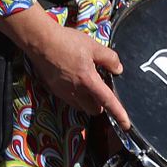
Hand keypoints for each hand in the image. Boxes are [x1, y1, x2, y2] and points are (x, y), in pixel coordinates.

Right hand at [1, 8, 130, 127]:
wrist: (40, 41)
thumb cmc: (67, 42)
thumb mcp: (94, 46)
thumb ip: (109, 59)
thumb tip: (118, 70)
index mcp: (88, 80)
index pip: (107, 101)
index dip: (118, 114)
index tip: (126, 125)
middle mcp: (75, 90)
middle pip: (93, 109)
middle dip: (101, 104)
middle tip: (103, 88)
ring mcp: (62, 92)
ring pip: (80, 106)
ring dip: (88, 101)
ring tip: (89, 83)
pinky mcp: (54, 90)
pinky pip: (69, 99)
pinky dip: (76, 95)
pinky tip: (76, 80)